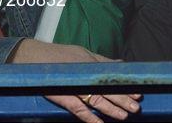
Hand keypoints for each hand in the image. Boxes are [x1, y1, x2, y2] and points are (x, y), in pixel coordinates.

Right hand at [9, 40, 140, 122]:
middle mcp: (84, 77)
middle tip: (136, 107)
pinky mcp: (64, 98)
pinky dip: (89, 119)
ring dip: (111, 110)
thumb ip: (102, 61)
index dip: (125, 87)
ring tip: (124, 116)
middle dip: (123, 99)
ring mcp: (74, 88)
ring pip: (97, 101)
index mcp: (90, 66)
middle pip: (107, 91)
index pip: (112, 78)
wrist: (34, 58)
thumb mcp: (84, 54)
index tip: (137, 93)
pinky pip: (79, 111)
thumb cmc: (59, 55)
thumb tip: (120, 65)